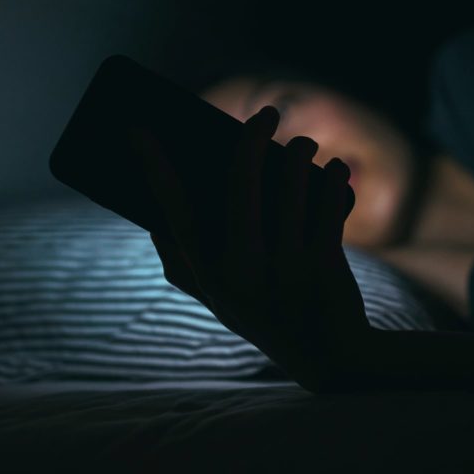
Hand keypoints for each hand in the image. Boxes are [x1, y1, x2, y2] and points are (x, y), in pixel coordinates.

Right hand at [130, 105, 371, 390]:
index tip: (138, 131)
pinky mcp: (324, 268)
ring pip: (291, 190)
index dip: (155, 171)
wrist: (334, 359)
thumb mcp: (221, 302)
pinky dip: (333, 181)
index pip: (174, 215)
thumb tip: (155, 223)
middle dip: (251, 141)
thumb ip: (185, 269)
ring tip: (304, 144)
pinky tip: (335, 169)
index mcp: (210, 278)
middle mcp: (242, 275)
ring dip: (300, 154)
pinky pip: (329, 207)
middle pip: (239, 189)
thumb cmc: (271, 317)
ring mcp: (284, 272)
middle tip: (267, 113)